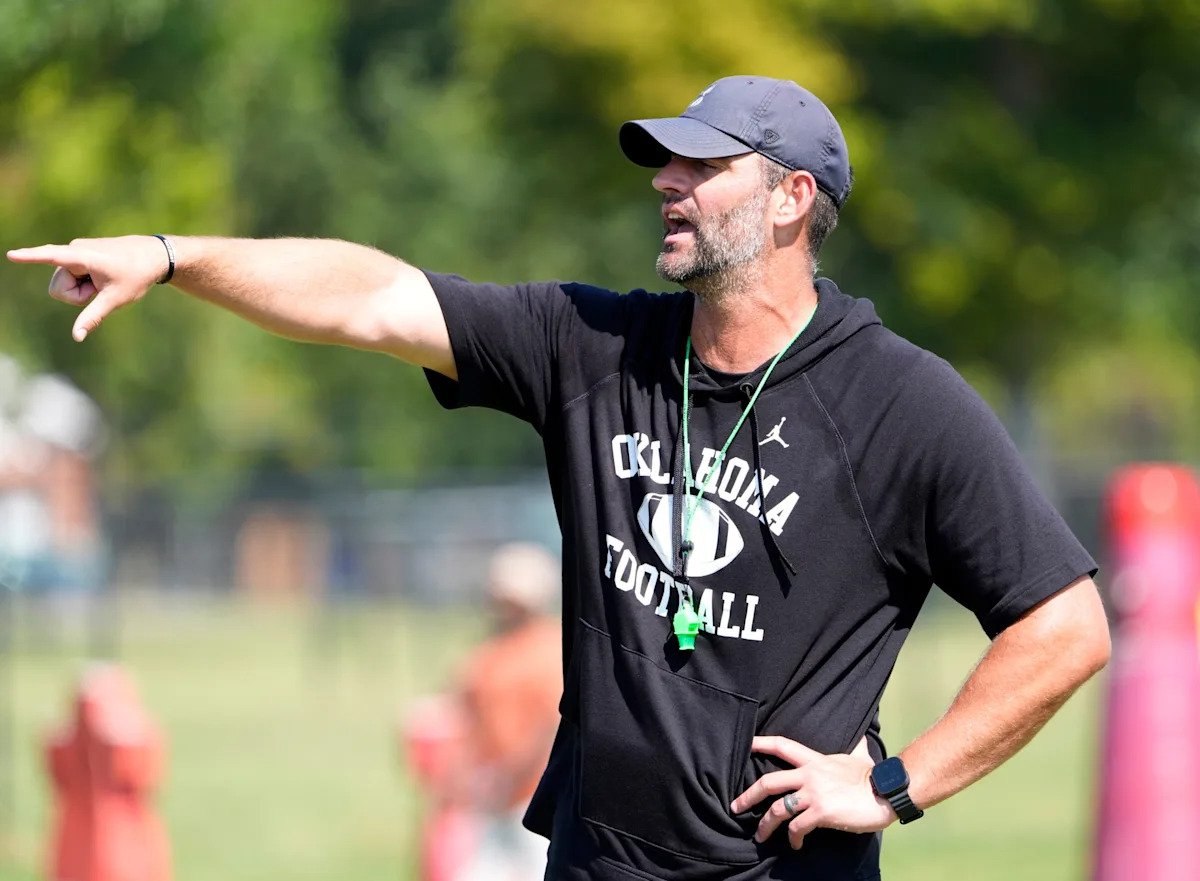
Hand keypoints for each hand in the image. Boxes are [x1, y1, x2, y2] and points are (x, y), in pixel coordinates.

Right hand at [7, 235, 171, 340]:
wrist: (153, 255)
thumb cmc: (136, 276)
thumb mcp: (115, 300)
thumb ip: (92, 317)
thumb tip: (76, 337)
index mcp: (83, 256)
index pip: (51, 256)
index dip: (30, 257)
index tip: (11, 255)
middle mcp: (75, 249)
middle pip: (59, 288)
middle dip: (76, 296)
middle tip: (101, 290)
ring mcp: (76, 251)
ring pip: (65, 284)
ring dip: (82, 290)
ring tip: (104, 282)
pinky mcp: (79, 253)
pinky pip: (72, 277)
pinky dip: (85, 283)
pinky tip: (102, 277)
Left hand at [730, 735, 893, 848]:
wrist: (886, 792)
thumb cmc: (873, 776)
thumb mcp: (858, 755)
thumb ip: (854, 746)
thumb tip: (861, 735)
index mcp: (815, 760)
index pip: (782, 746)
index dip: (762, 743)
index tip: (746, 745)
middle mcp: (810, 775)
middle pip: (769, 781)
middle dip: (749, 796)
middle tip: (736, 806)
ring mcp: (814, 794)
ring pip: (778, 809)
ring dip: (766, 825)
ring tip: (760, 835)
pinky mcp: (821, 812)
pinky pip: (797, 827)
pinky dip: (793, 837)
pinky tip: (796, 843)